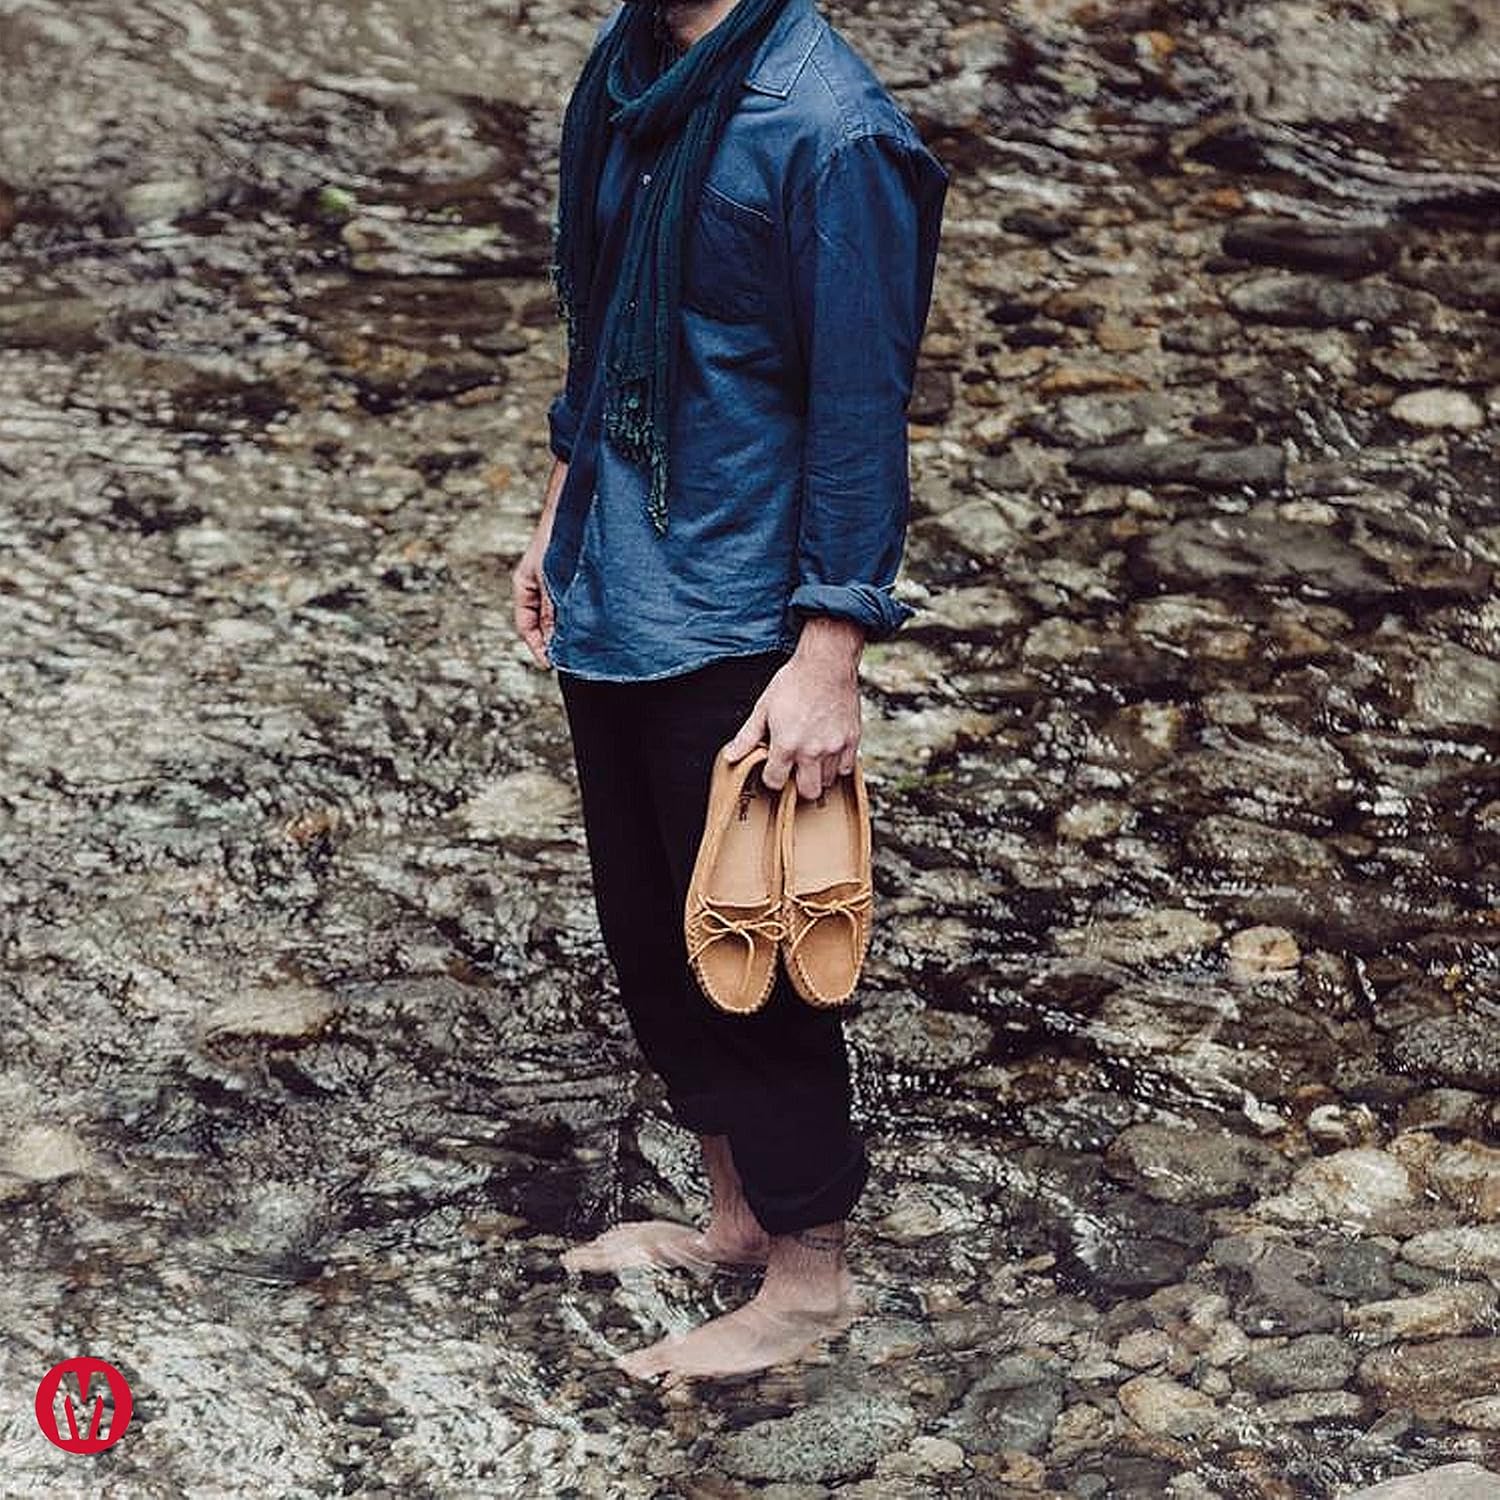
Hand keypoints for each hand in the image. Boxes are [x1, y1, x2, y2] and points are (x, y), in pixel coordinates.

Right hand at [511, 457, 566, 669]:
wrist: (575, 507)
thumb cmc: (557, 537)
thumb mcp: (551, 580)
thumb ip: (552, 610)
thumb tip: (554, 642)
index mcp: (524, 587)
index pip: (526, 626)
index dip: (537, 647)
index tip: (550, 664)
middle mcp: (539, 588)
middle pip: (544, 625)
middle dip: (556, 643)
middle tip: (572, 660)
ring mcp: (556, 584)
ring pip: (561, 617)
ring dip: (571, 630)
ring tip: (586, 646)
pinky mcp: (573, 581)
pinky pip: (573, 605)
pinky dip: (581, 616)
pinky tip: (595, 624)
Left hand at [724, 617, 864, 798]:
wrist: (826, 663)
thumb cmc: (794, 681)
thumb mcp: (763, 707)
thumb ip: (747, 736)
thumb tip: (731, 755)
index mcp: (786, 744)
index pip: (776, 781)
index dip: (772, 777)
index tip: (774, 768)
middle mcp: (811, 750)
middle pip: (807, 792)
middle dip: (798, 786)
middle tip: (795, 771)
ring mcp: (834, 747)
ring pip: (827, 781)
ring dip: (817, 774)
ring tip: (811, 757)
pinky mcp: (851, 740)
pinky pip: (845, 768)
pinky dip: (837, 765)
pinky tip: (828, 752)